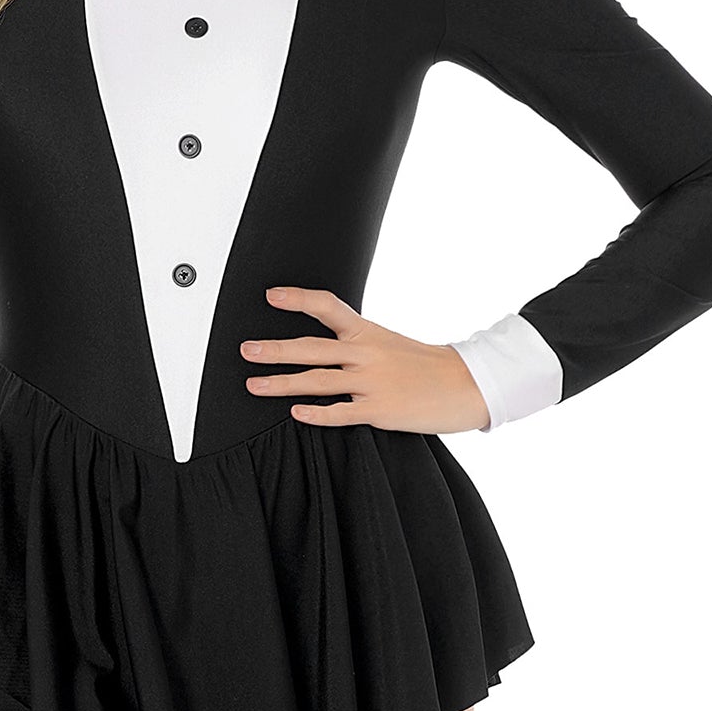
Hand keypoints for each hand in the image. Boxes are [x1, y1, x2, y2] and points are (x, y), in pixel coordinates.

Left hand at [242, 285, 490, 434]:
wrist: (465, 384)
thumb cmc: (427, 365)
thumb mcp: (390, 343)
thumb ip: (358, 343)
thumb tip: (326, 346)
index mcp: (368, 332)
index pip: (328, 306)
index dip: (298, 299)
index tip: (271, 296)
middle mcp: (366, 353)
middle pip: (311, 347)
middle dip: (274, 349)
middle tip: (246, 350)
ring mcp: (371, 382)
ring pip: (316, 380)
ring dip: (281, 383)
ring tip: (253, 385)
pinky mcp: (379, 410)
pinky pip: (340, 412)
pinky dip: (316, 413)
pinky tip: (295, 414)